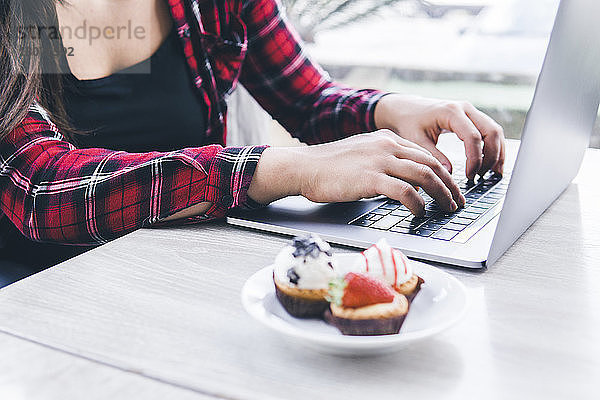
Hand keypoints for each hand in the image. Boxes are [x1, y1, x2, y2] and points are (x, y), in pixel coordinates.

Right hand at [247, 130, 464, 215]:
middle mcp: (387, 146)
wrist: (304, 167)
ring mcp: (379, 160)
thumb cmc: (329, 166)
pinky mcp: (370, 178)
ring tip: (447, 209)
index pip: (425, 155)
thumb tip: (405, 183)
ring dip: (441, 195)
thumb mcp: (362, 155)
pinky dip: (417, 203)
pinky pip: (404, 191)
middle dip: (449, 186)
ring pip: (424, 176)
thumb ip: (384, 163)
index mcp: (387, 139)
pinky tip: (420, 212)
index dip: (443, 174)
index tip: (451, 189)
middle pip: (431, 164)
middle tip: (457, 202)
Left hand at [374, 94, 504, 179]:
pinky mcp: (472, 117)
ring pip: (495, 131)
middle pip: (491, 132)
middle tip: (480, 176)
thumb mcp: (417, 141)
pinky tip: (491, 165)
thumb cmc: (409, 122)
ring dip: (496, 153)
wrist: (406, 109)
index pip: (473, 137)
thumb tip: (450, 175)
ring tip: (491, 174)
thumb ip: (434, 156)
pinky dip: (494, 148)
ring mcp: (471, 111)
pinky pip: (490, 131)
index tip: (469, 176)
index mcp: (451, 112)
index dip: (474, 160)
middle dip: (491, 157)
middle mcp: (465, 108)